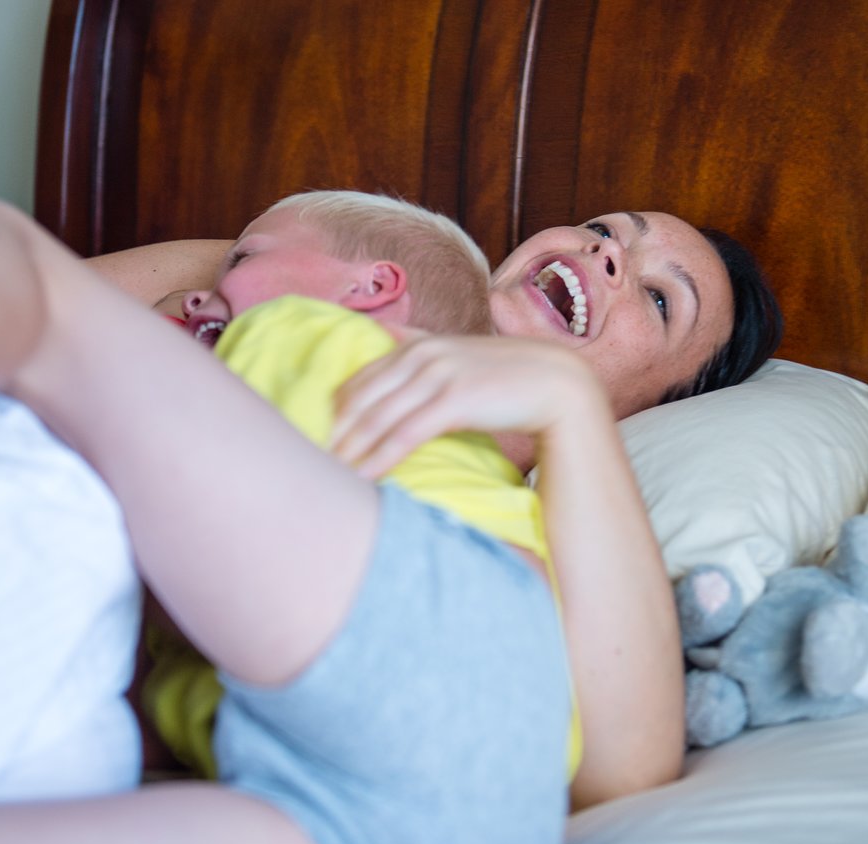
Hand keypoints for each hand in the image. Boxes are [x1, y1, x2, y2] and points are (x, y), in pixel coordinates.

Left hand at [330, 330, 604, 477]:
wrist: (557, 383)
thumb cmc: (506, 378)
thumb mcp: (457, 357)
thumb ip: (422, 350)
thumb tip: (388, 340)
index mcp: (416, 346)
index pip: (358, 380)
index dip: (335, 413)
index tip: (315, 441)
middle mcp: (421, 355)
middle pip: (360, 400)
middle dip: (334, 435)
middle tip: (310, 467)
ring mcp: (438, 375)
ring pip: (378, 418)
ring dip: (350, 451)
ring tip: (329, 479)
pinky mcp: (455, 400)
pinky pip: (405, 434)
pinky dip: (380, 459)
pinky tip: (363, 479)